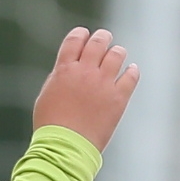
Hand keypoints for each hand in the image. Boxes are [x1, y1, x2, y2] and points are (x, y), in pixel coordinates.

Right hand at [34, 26, 139, 146]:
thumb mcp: (47, 94)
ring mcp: (103, 84)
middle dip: (102, 37)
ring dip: (117, 51)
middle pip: (98, 43)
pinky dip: (132, 71)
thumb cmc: (52, 125)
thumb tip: (70, 67)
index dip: (81, 34)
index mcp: (64, 69)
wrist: (66, 146)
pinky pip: (131, 76)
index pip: (75, 40)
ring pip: (116, 55)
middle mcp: (85, 72)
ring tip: (118, 53)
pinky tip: (131, 70)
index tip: (85, 34)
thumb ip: (60, 76)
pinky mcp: (118, 98)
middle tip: (105, 38)